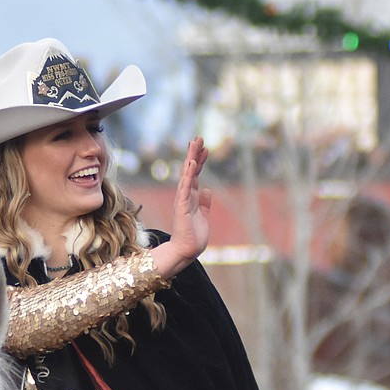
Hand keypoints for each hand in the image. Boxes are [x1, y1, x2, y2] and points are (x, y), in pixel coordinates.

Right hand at [152, 137, 210, 277]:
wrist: (186, 250)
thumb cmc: (193, 236)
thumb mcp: (204, 216)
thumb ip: (205, 203)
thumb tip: (207, 190)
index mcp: (192, 198)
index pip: (196, 175)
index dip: (200, 161)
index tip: (205, 148)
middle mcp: (186, 196)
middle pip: (190, 170)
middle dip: (195, 154)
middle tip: (199, 138)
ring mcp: (183, 199)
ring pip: (187, 175)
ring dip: (191, 159)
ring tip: (195, 143)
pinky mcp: (182, 206)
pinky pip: (186, 187)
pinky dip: (188, 175)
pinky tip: (190, 163)